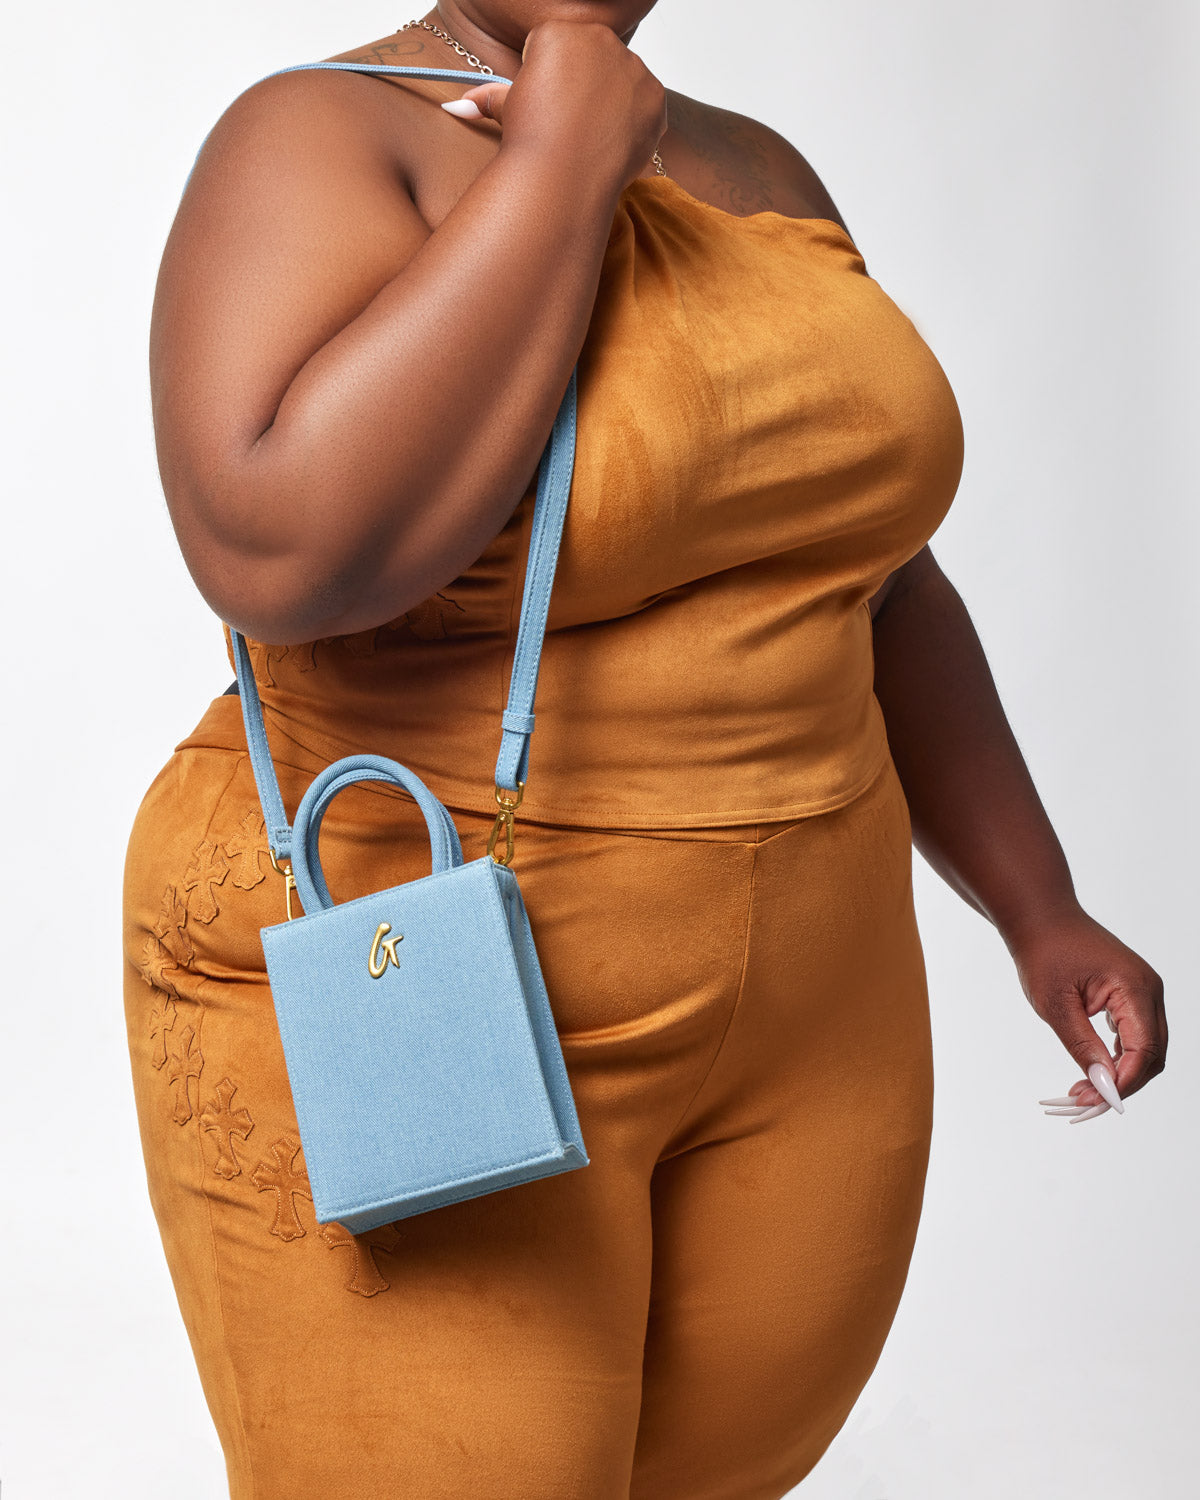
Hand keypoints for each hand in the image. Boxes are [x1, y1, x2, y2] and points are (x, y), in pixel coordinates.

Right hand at [439, 19, 667, 190]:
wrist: (562, 174)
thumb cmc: (531, 140)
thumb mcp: (506, 110)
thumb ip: (490, 96)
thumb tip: (458, 106)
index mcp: (559, 30)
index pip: (560, 49)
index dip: (552, 82)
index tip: (548, 109)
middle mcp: (600, 38)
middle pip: (594, 60)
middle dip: (584, 88)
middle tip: (569, 125)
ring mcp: (631, 65)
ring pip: (622, 81)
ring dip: (611, 104)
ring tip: (589, 136)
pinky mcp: (654, 95)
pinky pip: (647, 105)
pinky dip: (634, 124)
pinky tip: (611, 142)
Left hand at [1005, 905, 1166, 1122]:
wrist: (1039, 917)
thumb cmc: (1044, 952)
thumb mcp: (1056, 1004)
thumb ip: (1082, 1045)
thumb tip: (1103, 1084)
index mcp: (1136, 988)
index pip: (1144, 1050)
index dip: (1122, 1082)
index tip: (1094, 1102)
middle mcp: (1149, 990)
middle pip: (1152, 1054)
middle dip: (1122, 1083)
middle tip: (1082, 1101)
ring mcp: (1144, 991)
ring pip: (1147, 1047)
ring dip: (1121, 1073)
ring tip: (1083, 1090)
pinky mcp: (1132, 993)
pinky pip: (1137, 1033)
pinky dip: (1119, 1056)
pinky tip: (1094, 1069)